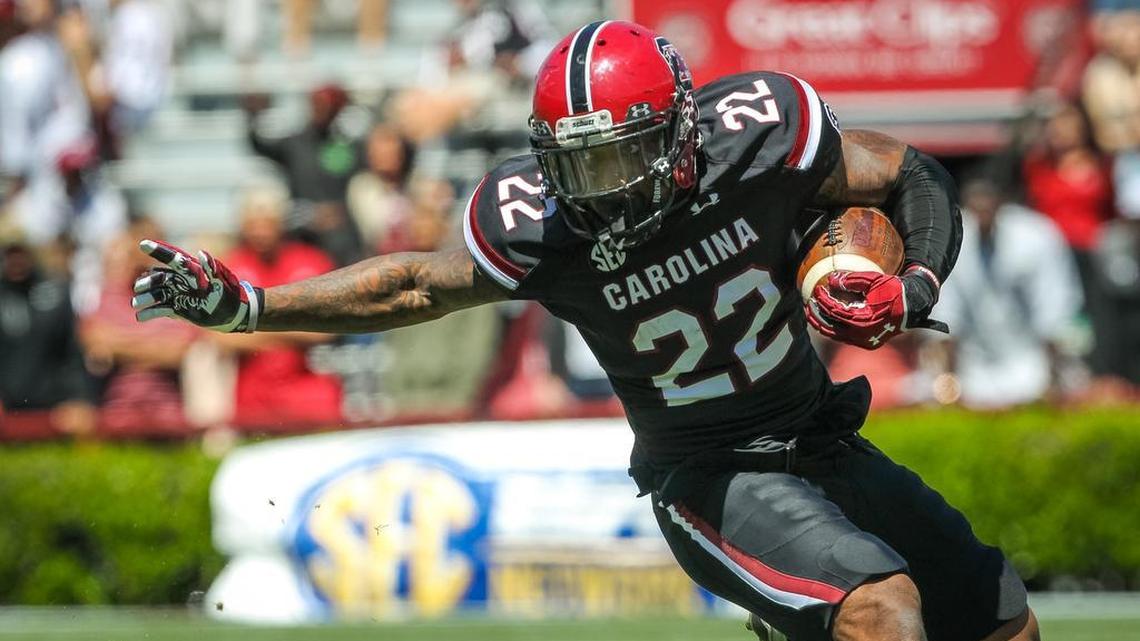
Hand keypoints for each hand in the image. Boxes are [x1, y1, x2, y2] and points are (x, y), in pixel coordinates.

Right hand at [131, 240, 260, 332]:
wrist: (235, 314)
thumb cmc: (231, 295)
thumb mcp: (222, 281)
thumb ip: (211, 268)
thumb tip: (202, 253)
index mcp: (192, 271)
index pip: (173, 258)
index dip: (158, 250)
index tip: (143, 244)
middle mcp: (182, 281)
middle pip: (160, 278)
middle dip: (149, 281)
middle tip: (140, 286)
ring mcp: (179, 295)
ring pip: (157, 293)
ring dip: (146, 297)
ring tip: (136, 303)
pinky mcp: (178, 308)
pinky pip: (161, 309)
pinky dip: (151, 312)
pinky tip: (140, 316)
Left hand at [805, 267, 944, 349]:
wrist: (914, 305)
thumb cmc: (894, 290)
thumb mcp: (874, 281)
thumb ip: (852, 280)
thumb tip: (831, 279)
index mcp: (864, 321)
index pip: (835, 312)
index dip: (824, 300)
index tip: (817, 290)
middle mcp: (862, 335)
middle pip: (831, 328)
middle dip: (816, 317)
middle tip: (807, 306)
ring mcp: (865, 341)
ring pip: (836, 335)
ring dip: (823, 324)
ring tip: (812, 313)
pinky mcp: (867, 342)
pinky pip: (845, 337)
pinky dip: (834, 328)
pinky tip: (827, 319)